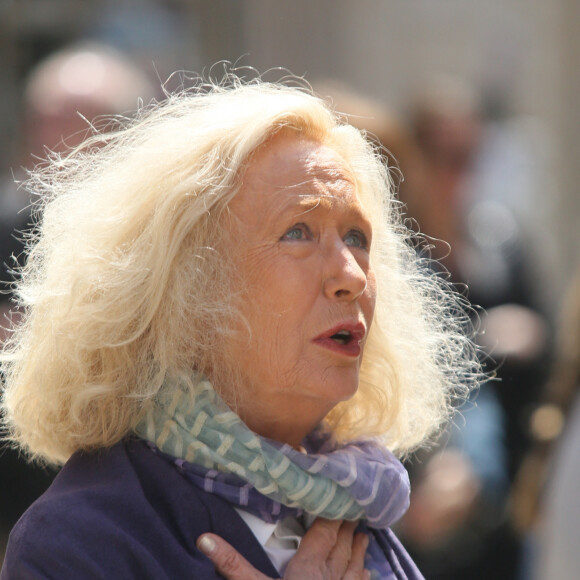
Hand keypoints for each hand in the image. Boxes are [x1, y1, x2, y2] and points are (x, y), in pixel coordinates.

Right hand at [197, 518, 370, 579]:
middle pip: (341, 548)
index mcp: (308, 570)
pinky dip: (362, 577)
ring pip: (354, 568)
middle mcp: (330, 579)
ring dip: (359, 550)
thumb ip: (231, 564)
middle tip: (354, 511)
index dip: (331, 518)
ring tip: (364, 535)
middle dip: (346, 529)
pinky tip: (366, 574)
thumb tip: (203, 539)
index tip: (339, 500)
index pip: (323, 535)